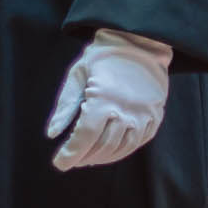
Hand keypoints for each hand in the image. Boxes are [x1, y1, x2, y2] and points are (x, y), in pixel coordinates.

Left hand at [46, 29, 171, 170]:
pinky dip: (122, 150)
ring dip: (103, 157)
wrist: (138, 44)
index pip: (85, 136)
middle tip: (71, 161)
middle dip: (83, 157)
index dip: (71, 153)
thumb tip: (52, 135)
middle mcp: (126, 110)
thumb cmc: (101, 59)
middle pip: (102, 145)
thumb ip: (65, 107)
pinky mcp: (155, 117)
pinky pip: (138, 142)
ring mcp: (144, 115)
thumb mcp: (77, 75)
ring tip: (87, 158)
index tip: (59, 163)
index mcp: (103, 99)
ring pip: (122, 148)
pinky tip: (109, 151)